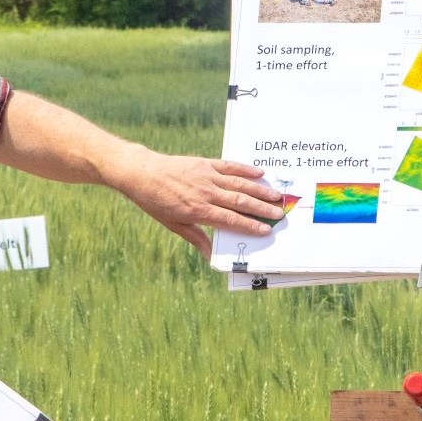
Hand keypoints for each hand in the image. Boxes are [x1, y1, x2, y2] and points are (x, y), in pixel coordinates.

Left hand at [109, 150, 287, 255]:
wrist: (142, 173)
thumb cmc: (156, 202)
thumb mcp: (173, 224)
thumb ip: (196, 238)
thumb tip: (210, 257)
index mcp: (198, 211)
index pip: (230, 220)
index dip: (250, 226)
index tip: (266, 230)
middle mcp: (206, 193)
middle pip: (240, 202)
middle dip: (261, 209)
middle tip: (279, 214)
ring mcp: (206, 176)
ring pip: (239, 184)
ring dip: (259, 191)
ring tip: (276, 196)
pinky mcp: (204, 163)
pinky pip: (229, 166)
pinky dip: (245, 170)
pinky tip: (259, 174)